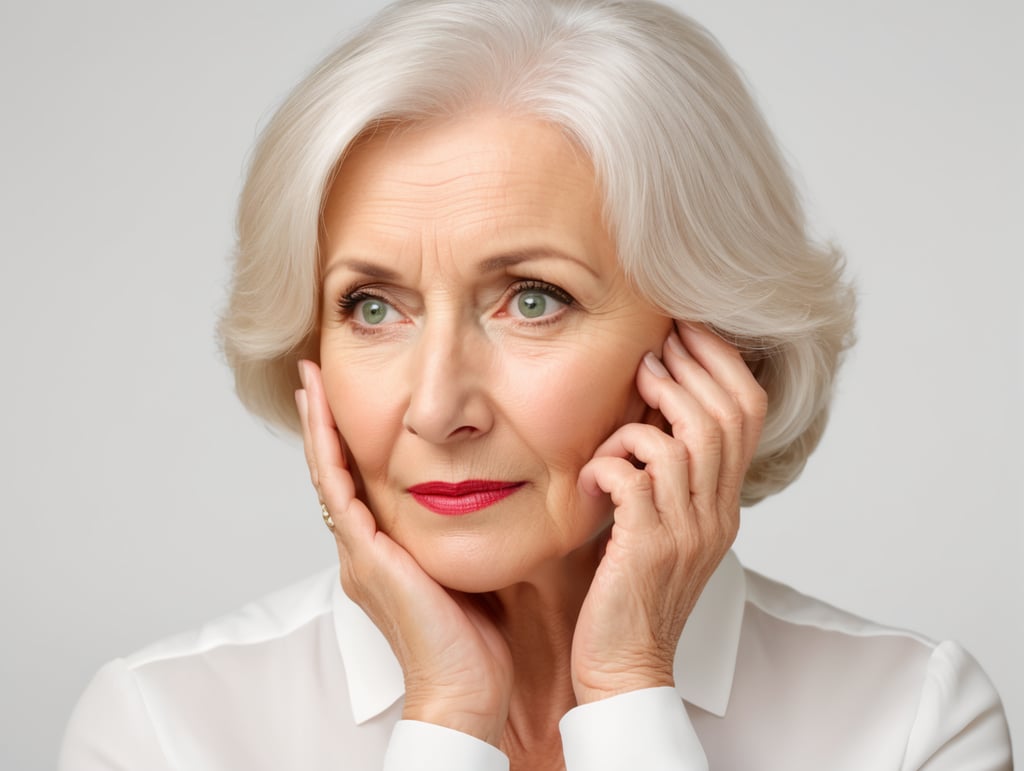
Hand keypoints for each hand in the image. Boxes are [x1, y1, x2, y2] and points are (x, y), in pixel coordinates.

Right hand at [296, 360, 512, 744]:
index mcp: (381, 554)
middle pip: (333, 473)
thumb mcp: (463, 569)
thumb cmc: (472, 640)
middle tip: (314, 380)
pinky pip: (338, 492)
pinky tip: (320, 417)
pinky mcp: (364, 556)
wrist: (464, 687)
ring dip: (317, 427)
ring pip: (327, 475)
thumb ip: (457, 536)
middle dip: (322, 425)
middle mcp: (361, 550)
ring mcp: (357, 553)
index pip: (357, 485)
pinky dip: (326, 451)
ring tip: (310, 384)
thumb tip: (481, 501)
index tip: (343, 401)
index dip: (346, 441)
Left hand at [571, 322, 766, 703]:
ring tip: (627, 396)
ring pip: (684, 443)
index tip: (689, 332)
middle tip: (655, 347)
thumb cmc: (633, 592)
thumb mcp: (664, 526)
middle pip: (723, 418)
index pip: (748, 416)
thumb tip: (647, 412)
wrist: (625, 666)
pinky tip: (592, 478)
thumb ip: (666, 475)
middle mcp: (715, 514)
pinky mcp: (646, 548)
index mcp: (723, 505)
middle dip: (690, 369)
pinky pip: (634, 481)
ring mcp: (685, 532)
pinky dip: (609, 464)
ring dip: (649, 411)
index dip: (722, 365)